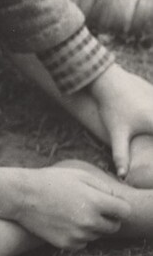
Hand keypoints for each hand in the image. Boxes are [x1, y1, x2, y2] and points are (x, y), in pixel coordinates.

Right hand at [0, 165, 129, 248]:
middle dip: (106, 218)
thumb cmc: (49, 180)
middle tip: (89, 207)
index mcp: (95, 202)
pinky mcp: (67, 245)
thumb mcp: (78, 174)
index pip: (124, 211)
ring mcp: (78, 235)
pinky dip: (77, 235)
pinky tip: (63, 222)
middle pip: (113, 227)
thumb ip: (103, 187)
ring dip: (90, 226)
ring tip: (70, 212)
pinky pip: (82, 243)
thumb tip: (116, 200)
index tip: (109, 204)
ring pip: (97, 235)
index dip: (118, 207)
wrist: (20, 195)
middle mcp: (89, 221)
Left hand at [88, 63, 152, 177]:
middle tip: (145, 138)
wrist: (108, 79)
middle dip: (152, 141)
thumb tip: (122, 176)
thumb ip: (121, 155)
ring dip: (151, 133)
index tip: (152, 158)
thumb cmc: (111, 107)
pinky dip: (151, 122)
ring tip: (145, 134)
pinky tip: (145, 126)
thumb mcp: (116, 132)